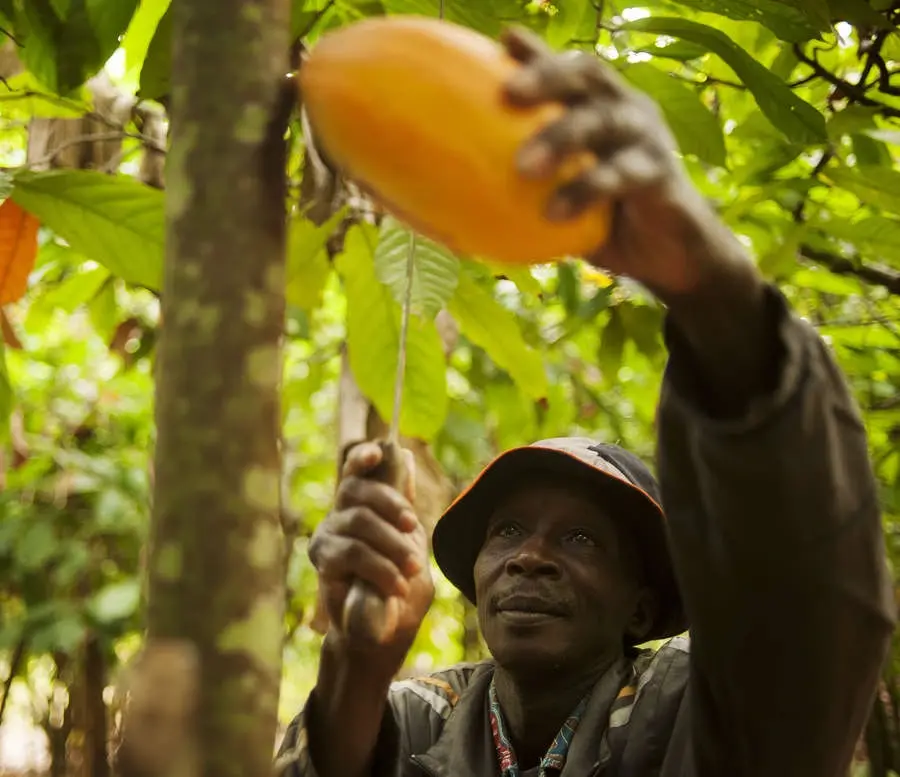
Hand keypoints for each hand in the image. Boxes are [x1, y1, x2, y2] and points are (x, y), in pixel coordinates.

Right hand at [309, 441, 433, 661]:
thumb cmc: (398, 587)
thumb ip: (406, 510)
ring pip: (359, 521)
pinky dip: (380, 568)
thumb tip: (405, 458)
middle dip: (391, 504)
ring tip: (410, 571)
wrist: (381, 635)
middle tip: (414, 529)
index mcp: (364, 506)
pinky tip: (396, 586)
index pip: (355, 470)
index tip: (378, 452)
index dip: (363, 457)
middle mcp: (341, 514)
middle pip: (357, 489)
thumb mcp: (411, 546)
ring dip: (392, 545)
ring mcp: (328, 535)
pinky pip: (352, 552)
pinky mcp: (323, 561)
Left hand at [501, 26, 727, 298]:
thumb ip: (521, 192)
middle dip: (547, 76)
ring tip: (523, 167)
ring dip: (562, 137)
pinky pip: (622, 174)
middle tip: (507, 94)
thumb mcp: (559, 201)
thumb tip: (449, 216)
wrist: (666, 255)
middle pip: (587, 75)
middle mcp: (625, 110)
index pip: (567, 70)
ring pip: (603, 120)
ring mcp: (647, 137)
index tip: (502, 41)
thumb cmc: (604, 222)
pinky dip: (586, 189)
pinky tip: (553, 213)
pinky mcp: (661, 172)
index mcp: (600, 108)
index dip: (538, 53)